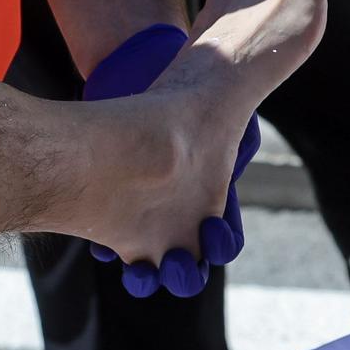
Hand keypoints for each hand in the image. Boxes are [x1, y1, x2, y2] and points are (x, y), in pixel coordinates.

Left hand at [81, 23, 261, 298]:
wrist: (132, 73)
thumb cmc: (182, 88)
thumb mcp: (223, 101)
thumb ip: (239, 131)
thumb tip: (247, 147)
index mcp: (211, 194)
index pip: (225, 239)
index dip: (221, 245)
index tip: (211, 231)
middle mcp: (180, 210)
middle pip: (187, 261)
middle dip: (184, 274)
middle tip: (176, 266)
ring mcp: (144, 209)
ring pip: (149, 261)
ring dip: (146, 276)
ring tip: (139, 273)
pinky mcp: (108, 204)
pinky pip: (108, 240)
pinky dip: (107, 249)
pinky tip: (103, 247)